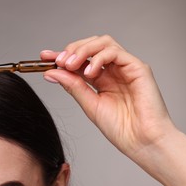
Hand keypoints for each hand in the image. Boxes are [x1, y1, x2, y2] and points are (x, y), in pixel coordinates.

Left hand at [40, 35, 174, 169]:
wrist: (142, 142)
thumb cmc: (121, 128)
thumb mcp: (89, 104)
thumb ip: (73, 86)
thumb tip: (51, 72)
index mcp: (102, 79)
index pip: (80, 61)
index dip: (62, 55)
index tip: (43, 57)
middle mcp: (113, 71)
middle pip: (91, 46)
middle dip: (72, 50)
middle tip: (59, 61)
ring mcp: (126, 67)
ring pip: (103, 43)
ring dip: (83, 50)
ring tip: (71, 64)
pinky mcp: (138, 68)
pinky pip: (116, 52)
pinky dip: (99, 58)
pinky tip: (90, 72)